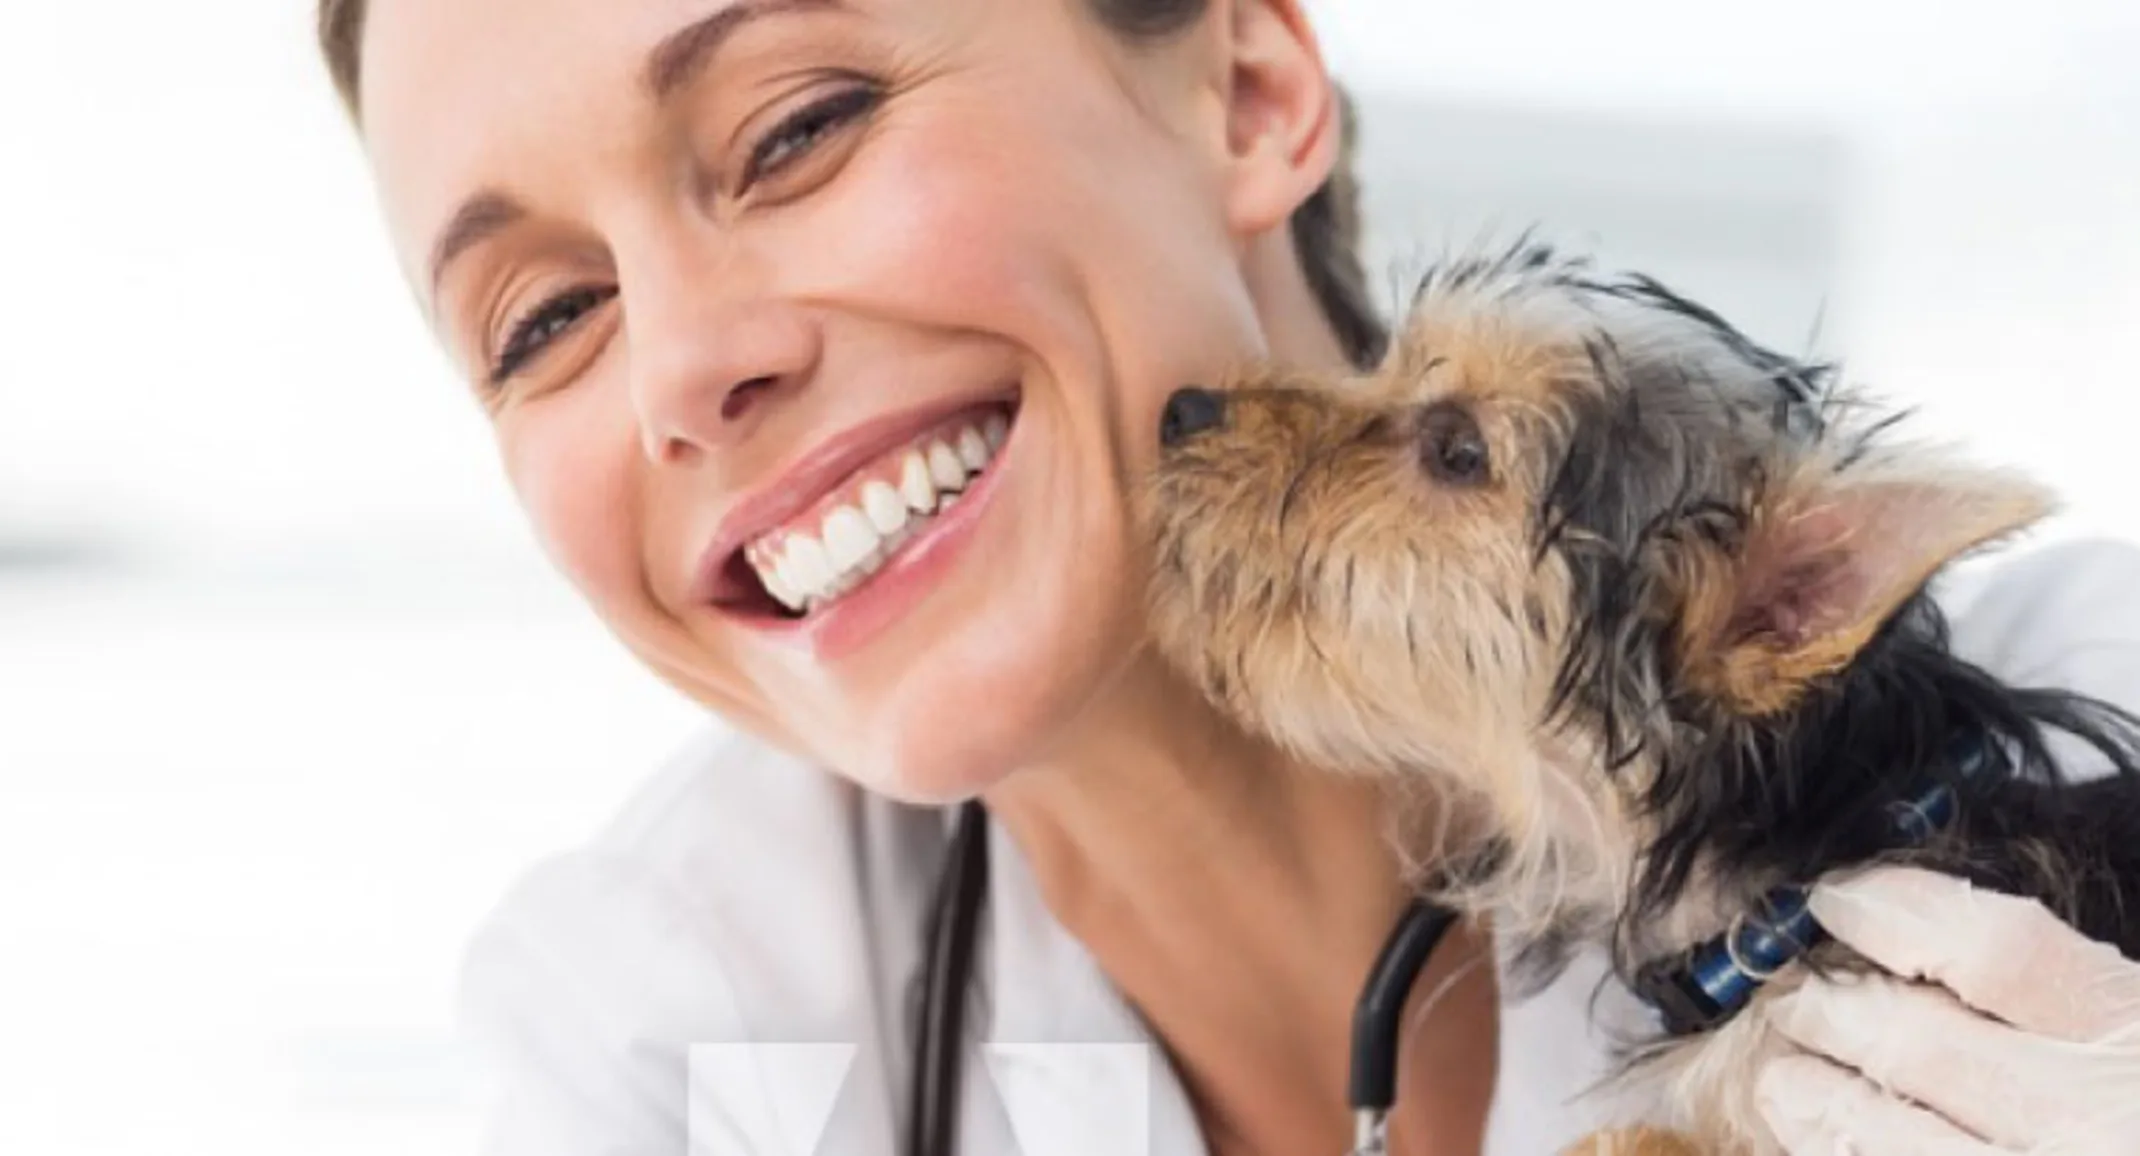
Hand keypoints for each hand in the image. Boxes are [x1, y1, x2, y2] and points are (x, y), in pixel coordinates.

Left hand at [1753, 866, 2139, 1153]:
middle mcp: (2099, 1122)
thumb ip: (2078, 988)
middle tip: (1797, 999)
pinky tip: (1831, 1155)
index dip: (1897, 909)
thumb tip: (1948, 941)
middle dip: (1833, 1009)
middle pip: (1915, 1040)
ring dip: (1815, 1102)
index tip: (1840, 899)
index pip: (1994, 948)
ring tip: (1785, 1083)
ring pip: (1882, 1139)